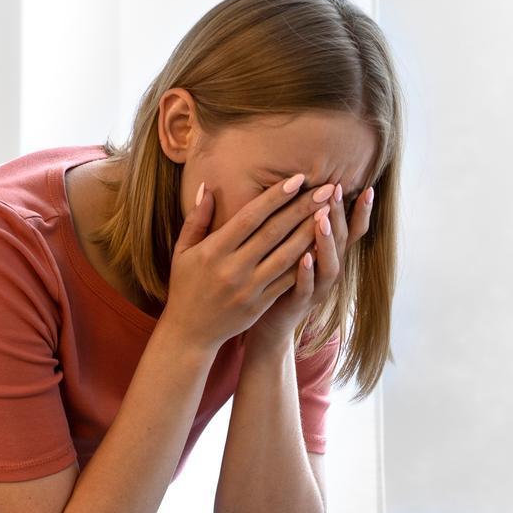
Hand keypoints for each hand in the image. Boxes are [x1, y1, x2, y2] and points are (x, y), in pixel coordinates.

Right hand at [160, 173, 338, 351]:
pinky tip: (321, 245)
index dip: (276, 197)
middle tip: (325, 189)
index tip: (297, 179)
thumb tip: (206, 187)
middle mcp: (232, 268)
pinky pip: (287, 280)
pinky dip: (305, 263)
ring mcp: (248, 288)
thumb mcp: (183, 251)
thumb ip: (196, 219)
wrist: (189, 333)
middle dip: (302, 208)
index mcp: (214, 250)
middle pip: (274, 232)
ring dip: (310, 232)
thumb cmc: (185, 286)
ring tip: (329, 212)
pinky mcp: (260, 305)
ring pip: (286, 256)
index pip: (250, 217)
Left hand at [246, 182, 372, 347]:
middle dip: (340, 215)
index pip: (352, 231)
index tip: (368, 188)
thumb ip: (306, 225)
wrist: (271, 322)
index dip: (362, 212)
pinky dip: (306, 273)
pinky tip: (303, 257)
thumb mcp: (298, 248)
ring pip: (330, 266)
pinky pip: (306, 288)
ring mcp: (318, 289)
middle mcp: (331, 271)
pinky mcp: (299, 304)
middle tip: (336, 189)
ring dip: (327, 242)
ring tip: (322, 220)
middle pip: (342, 242)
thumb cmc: (283, 277)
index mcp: (331, 256)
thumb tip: (309, 189)